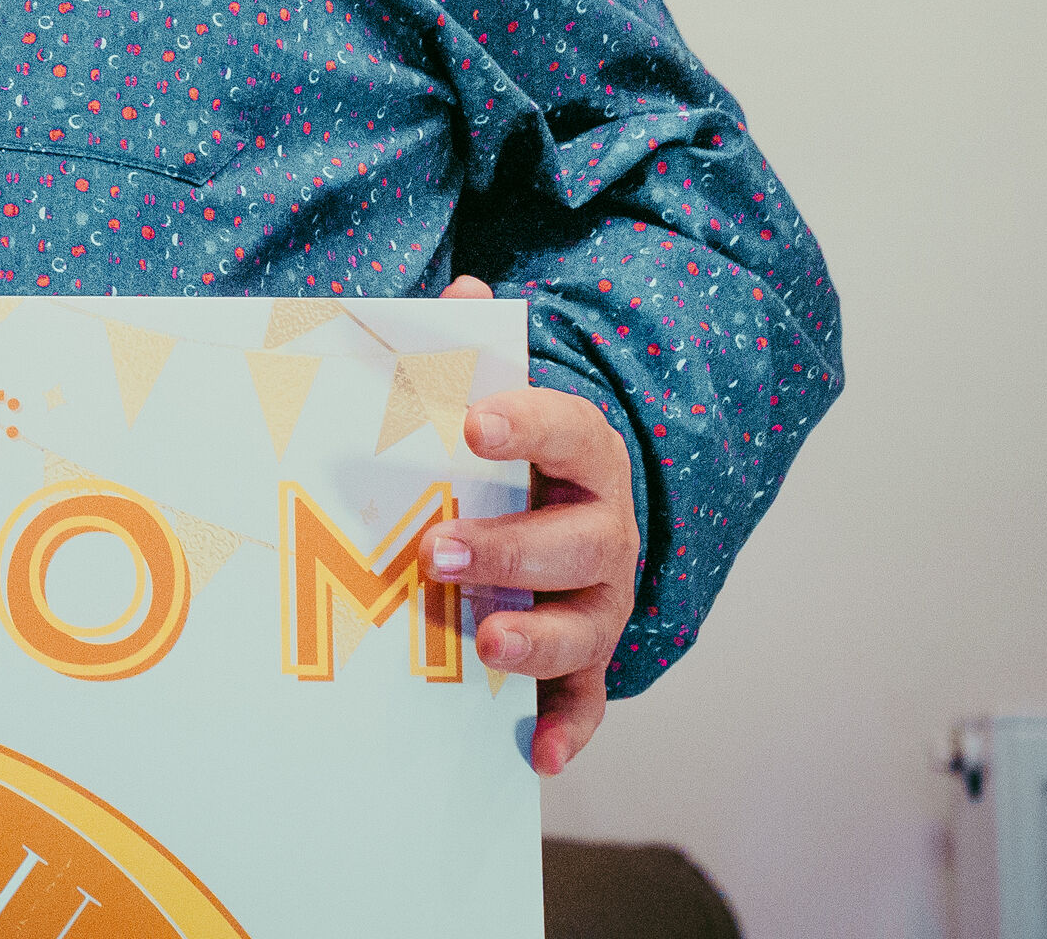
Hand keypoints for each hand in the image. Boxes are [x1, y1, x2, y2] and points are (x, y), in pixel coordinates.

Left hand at [428, 274, 638, 775]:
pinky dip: (566, 727)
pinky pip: (584, 699)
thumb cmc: (512, 451)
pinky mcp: (583, 658)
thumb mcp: (494, 392)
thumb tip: (461, 293)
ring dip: (536, 634)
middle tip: (441, 549)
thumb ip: (471, 347)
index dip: (531, 425)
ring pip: (586, 623)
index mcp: (583, 456)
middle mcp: (605, 530)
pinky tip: (536, 754)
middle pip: (580, 540)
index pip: (573, 433)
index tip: (477, 422)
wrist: (563, 502)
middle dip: (513, 548)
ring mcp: (599, 598)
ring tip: (485, 639)